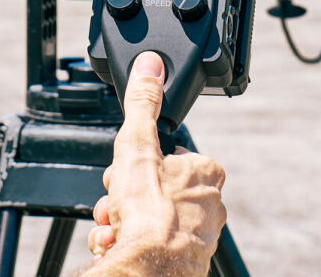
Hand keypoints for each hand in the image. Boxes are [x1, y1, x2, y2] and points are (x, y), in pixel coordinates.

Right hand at [86, 53, 226, 274]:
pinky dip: (127, 242)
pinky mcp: (183, 262)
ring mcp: (196, 236)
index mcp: (205, 173)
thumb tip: (150, 65)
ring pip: (150, 217)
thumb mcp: (138, 145)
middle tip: (113, 197)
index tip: (126, 168)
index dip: (142, 160)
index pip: (172, 155)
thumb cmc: (151, 212)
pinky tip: (114, 242)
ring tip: (112, 224)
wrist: (150, 269)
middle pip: (156, 188)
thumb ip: (143, 104)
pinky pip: (149, 245)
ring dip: (121, 218)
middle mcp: (208, 205)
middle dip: (126, 193)